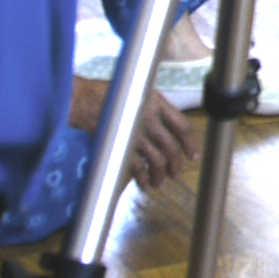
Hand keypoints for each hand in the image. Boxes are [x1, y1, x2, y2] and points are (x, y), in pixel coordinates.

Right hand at [68, 75, 200, 192]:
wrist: (85, 100)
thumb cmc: (112, 95)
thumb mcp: (141, 94)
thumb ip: (157, 109)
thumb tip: (170, 129)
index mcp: (158, 103)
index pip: (182, 126)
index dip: (190, 143)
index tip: (192, 155)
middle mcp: (150, 118)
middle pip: (171, 146)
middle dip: (176, 164)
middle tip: (176, 173)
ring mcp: (137, 133)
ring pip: (157, 160)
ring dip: (160, 174)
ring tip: (159, 182)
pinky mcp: (122, 145)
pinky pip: (138, 167)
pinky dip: (143, 178)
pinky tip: (143, 183)